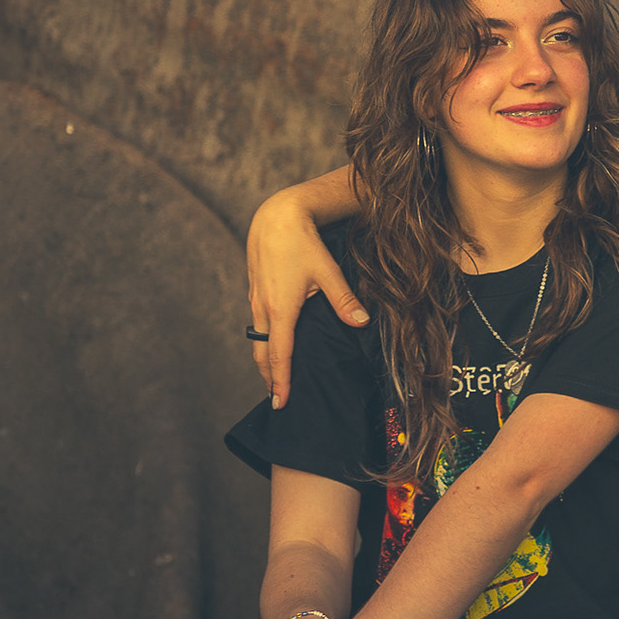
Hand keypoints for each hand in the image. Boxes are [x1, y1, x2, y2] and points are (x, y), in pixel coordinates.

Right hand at [247, 189, 366, 407]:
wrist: (276, 216)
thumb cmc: (303, 242)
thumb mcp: (328, 271)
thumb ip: (344, 300)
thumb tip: (362, 324)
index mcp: (281, 309)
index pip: (280, 355)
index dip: (280, 381)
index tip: (281, 402)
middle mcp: (264, 308)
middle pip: (263, 354)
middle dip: (269, 379)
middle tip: (277, 400)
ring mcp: (256, 299)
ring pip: (258, 339)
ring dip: (265, 361)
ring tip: (274, 379)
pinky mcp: (256, 291)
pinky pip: (258, 325)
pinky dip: (264, 342)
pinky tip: (274, 345)